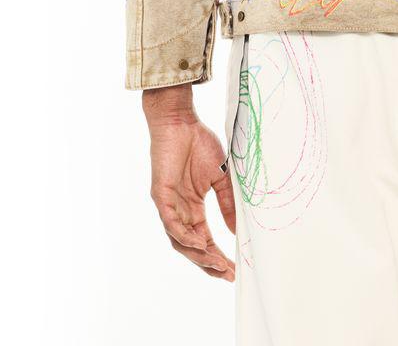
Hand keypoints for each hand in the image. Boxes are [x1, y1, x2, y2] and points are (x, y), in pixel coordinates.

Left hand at [142, 84, 237, 281]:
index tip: (234, 269)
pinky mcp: (160, 196)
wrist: (181, 122)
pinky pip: (170, 223)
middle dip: (209, 263)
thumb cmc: (199, 144)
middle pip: (191, 247)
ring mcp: (168, 206)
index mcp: (192, 207)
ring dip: (198, 254)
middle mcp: (179, 211)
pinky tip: (198, 243)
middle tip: (227, 274)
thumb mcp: (220, 177)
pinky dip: (183, 236)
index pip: (204, 239)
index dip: (217, 256)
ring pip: (180, 241)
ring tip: (216, 264)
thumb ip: (227, 203)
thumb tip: (237, 229)